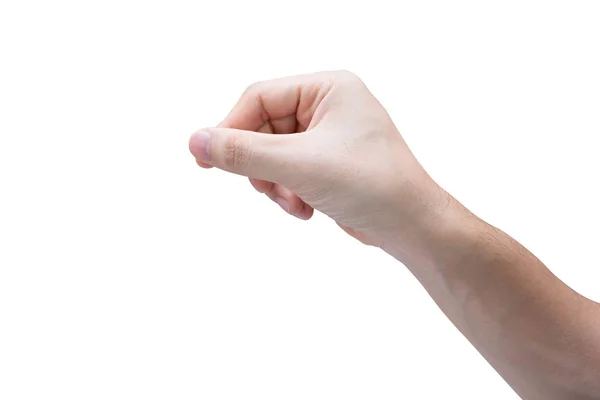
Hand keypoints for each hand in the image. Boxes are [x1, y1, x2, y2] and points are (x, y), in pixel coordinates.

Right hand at [189, 71, 447, 249]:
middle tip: (265, 188)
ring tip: (293, 202)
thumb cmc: (370, 185)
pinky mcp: (328, 163)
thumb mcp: (298, 165)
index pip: (259, 97)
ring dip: (274, 183)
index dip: (230, 128)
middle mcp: (329, 106)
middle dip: (261, 165)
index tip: (206, 159)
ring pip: (272, 154)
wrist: (412, 227)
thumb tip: (195, 140)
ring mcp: (329, 135)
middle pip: (263, 127)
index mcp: (329, 87)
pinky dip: (288, 192)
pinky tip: (305, 209)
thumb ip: (243, 152)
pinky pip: (288, 171)